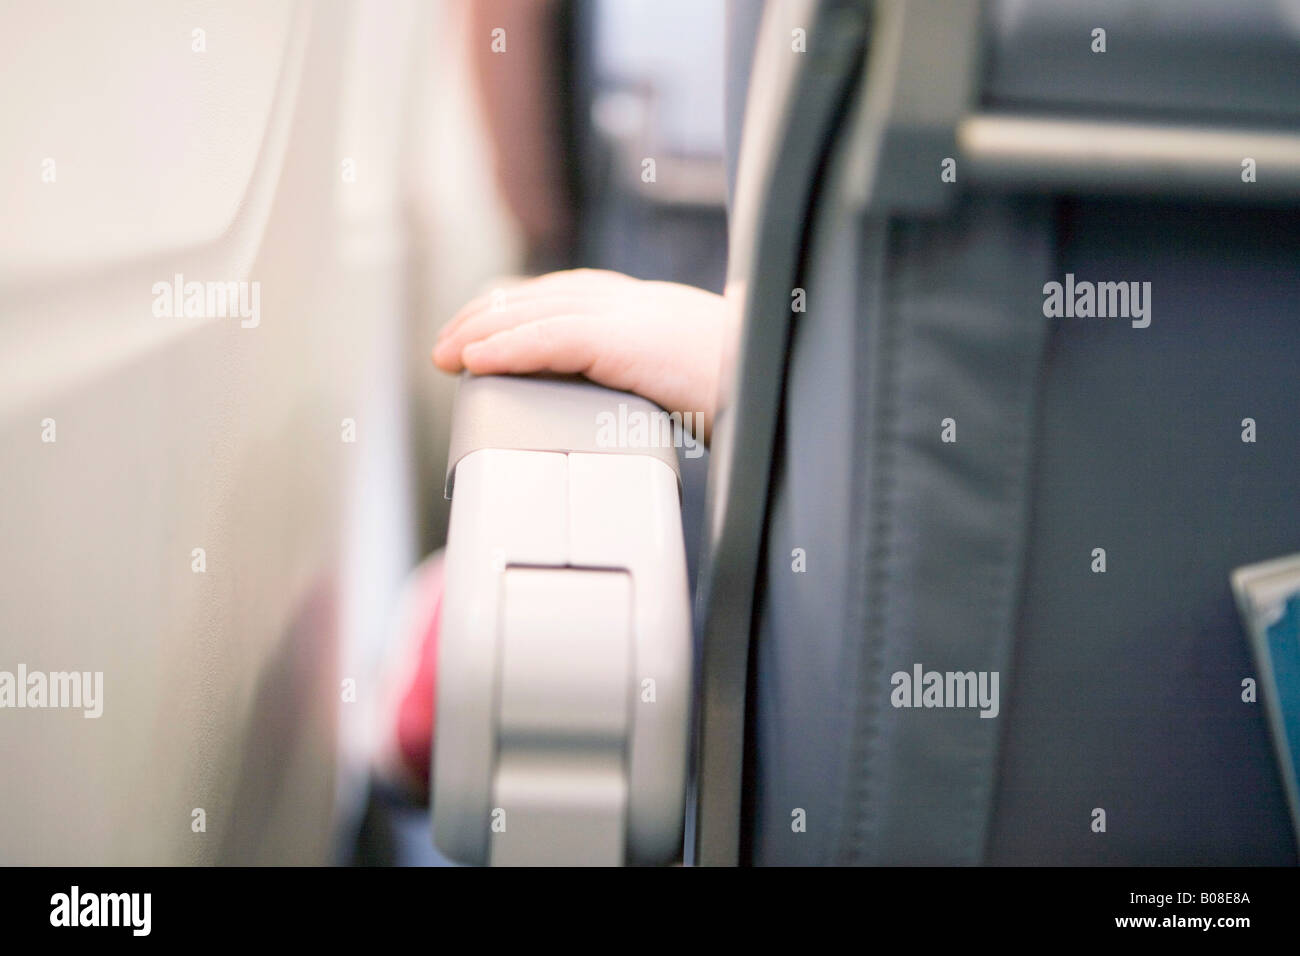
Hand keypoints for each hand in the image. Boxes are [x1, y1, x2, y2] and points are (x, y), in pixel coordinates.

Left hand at [433, 269, 726, 442]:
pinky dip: (508, 348)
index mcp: (650, 308)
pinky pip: (551, 339)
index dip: (522, 307)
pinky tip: (477, 360)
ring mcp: (630, 315)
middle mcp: (634, 302)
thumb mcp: (694, 376)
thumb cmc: (751, 386)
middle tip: (449, 342)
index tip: (488, 322)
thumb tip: (642, 410)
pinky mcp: (625, 339)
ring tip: (447, 352)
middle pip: (542, 297)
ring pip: (536, 314)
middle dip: (488, 317)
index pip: (570, 295)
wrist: (786, 378)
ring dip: (483, 332)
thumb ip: (658, 379)